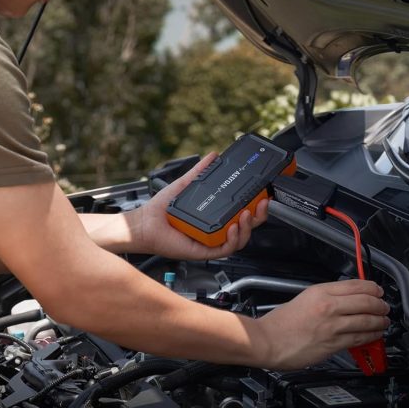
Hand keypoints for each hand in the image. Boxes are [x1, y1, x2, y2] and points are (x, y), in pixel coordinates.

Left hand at [134, 152, 268, 259]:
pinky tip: (233, 227)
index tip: (263, 193)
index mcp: (215, 217)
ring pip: (240, 239)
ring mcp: (212, 241)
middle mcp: (216, 230)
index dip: (256, 205)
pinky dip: (233, 239)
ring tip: (247, 213)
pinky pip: (224, 249)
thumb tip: (213, 156)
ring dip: (248, 227)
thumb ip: (200, 171)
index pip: (242, 213)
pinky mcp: (204, 251)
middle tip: (263, 202)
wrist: (144, 224)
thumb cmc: (161, 210)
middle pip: (247, 227)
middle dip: (259, 216)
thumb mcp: (185, 185)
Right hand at [254, 279, 389, 369]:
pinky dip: (372, 336)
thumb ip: (324, 298)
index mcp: (320, 292)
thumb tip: (345, 300)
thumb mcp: (303, 299)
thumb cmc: (279, 323)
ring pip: (367, 320)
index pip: (356, 285)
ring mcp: (332, 326)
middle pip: (366, 301)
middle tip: (385, 306)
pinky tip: (375, 335)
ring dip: (380, 321)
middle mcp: (328, 306)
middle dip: (381, 304)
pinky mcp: (333, 344)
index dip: (373, 288)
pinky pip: (360, 338)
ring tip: (384, 321)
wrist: (267, 341)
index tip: (378, 291)